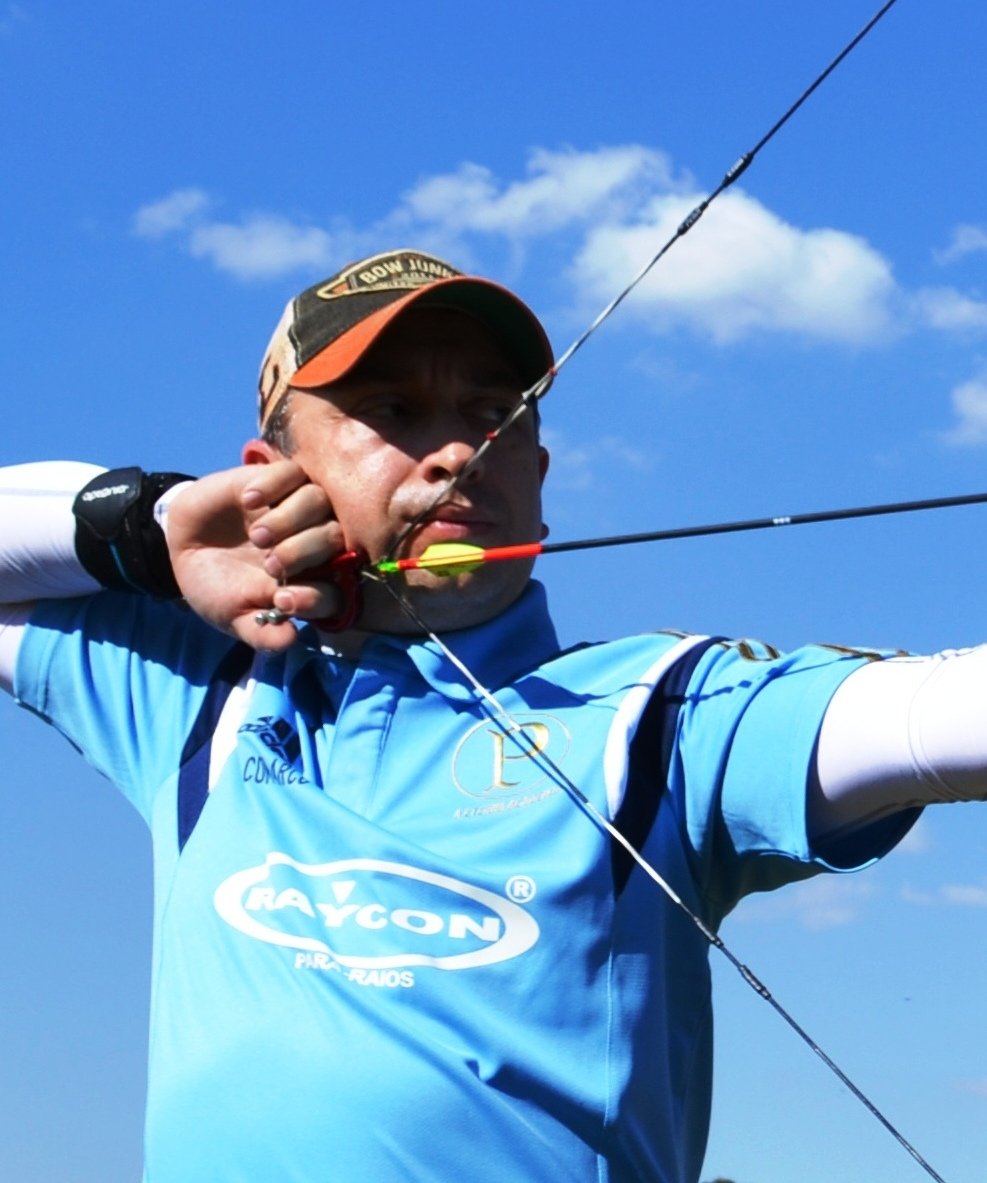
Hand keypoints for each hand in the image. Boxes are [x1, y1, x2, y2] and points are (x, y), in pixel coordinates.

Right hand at [166, 461, 344, 649]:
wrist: (183, 550)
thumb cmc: (217, 588)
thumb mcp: (234, 618)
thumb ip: (262, 634)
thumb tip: (289, 641)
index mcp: (311, 582)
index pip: (336, 590)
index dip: (316, 597)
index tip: (282, 600)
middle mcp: (313, 543)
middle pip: (334, 539)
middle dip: (303, 553)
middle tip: (270, 564)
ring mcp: (297, 509)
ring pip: (319, 502)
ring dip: (289, 520)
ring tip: (257, 535)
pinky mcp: (276, 480)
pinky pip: (293, 472)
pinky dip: (272, 484)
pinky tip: (246, 501)